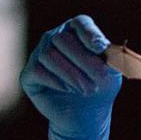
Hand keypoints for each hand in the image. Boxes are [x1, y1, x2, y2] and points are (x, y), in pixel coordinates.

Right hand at [19, 14, 123, 139]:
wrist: (85, 116)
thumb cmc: (99, 89)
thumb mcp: (112, 72)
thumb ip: (110, 57)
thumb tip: (102, 46)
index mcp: (76, 32)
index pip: (80, 23)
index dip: (89, 34)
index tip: (99, 48)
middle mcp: (54, 38)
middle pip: (62, 39)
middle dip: (82, 62)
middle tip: (96, 83)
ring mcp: (38, 55)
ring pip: (48, 55)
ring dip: (71, 75)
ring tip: (85, 90)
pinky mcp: (28, 74)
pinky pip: (37, 71)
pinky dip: (55, 82)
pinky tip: (66, 90)